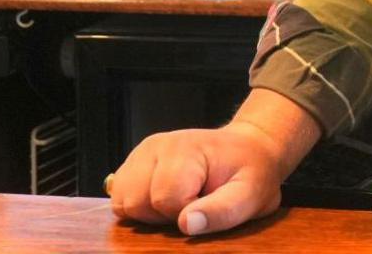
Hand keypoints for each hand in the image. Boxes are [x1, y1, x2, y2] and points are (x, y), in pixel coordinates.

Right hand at [108, 89, 318, 235]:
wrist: (247, 150)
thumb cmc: (251, 172)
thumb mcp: (252, 194)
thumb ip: (223, 211)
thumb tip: (187, 225)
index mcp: (185, 149)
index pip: (165, 199)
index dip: (186, 214)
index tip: (208, 204)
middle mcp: (156, 146)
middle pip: (136, 202)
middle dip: (164, 215)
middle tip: (194, 204)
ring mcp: (141, 154)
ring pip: (123, 203)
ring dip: (149, 213)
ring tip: (180, 202)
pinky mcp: (133, 166)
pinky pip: (119, 199)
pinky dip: (139, 208)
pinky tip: (165, 201)